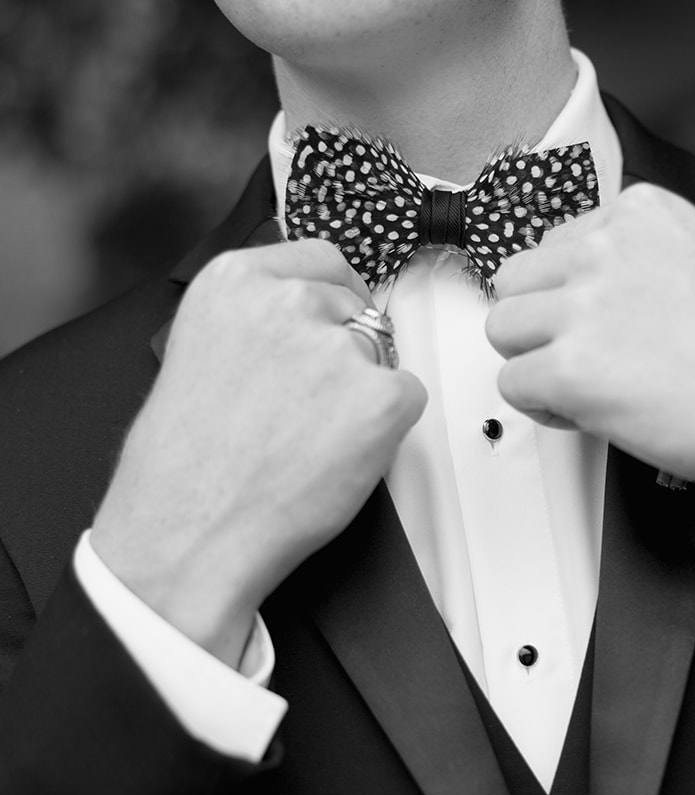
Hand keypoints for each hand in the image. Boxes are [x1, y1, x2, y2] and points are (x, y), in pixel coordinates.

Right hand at [92, 240, 425, 665]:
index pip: (320, 260)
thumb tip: (299, 312)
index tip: (331, 326)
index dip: (332, 301)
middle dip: (346, 354)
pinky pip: (408, 400)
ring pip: (382, 358)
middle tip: (312, 409)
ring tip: (309, 442)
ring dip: (362, 395)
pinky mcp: (381, 397)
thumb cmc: (185, 469)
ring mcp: (339, 348)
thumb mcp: (196, 354)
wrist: (191, 533)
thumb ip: (252, 321)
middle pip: (356, 309)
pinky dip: (386, 432)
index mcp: (234, 281)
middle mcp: (289, 301)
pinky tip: (336, 458)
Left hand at [486, 184, 694, 503]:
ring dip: (536, 363)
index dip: (574, 294)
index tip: (604, 323)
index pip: (558, 242)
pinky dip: (545, 408)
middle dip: (543, 324)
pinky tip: (595, 414)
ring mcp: (585, 306)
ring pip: (503, 330)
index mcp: (643, 212)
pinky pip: (514, 385)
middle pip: (516, 280)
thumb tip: (596, 302)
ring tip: (592, 389)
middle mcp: (608, 247)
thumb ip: (643, 268)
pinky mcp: (570, 369)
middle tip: (589, 359)